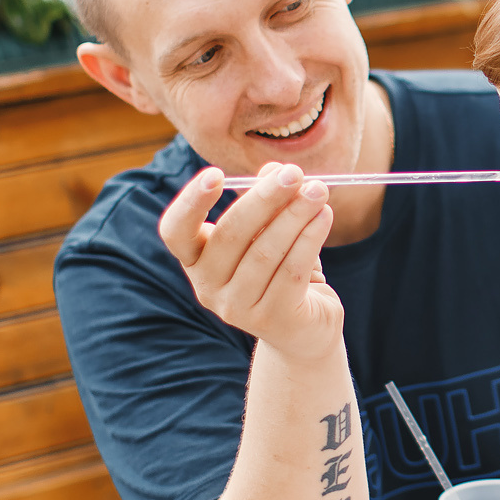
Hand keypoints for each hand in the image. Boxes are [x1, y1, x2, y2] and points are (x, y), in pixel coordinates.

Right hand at [157, 163, 343, 361]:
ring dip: (296, 215)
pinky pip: (292, 271)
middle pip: (230, 235)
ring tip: (319, 191)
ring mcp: (238, 308)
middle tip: (294, 173)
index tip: (216, 174)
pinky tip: (324, 216)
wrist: (304, 330)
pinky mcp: (272, 319)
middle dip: (265, 198)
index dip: (191, 203)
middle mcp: (208, 287)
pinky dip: (310, 239)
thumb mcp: (271, 230)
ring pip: (266, 252)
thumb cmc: (281, 269)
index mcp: (196, 259)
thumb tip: (276, 170)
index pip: (175, 232)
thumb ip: (267, 198)